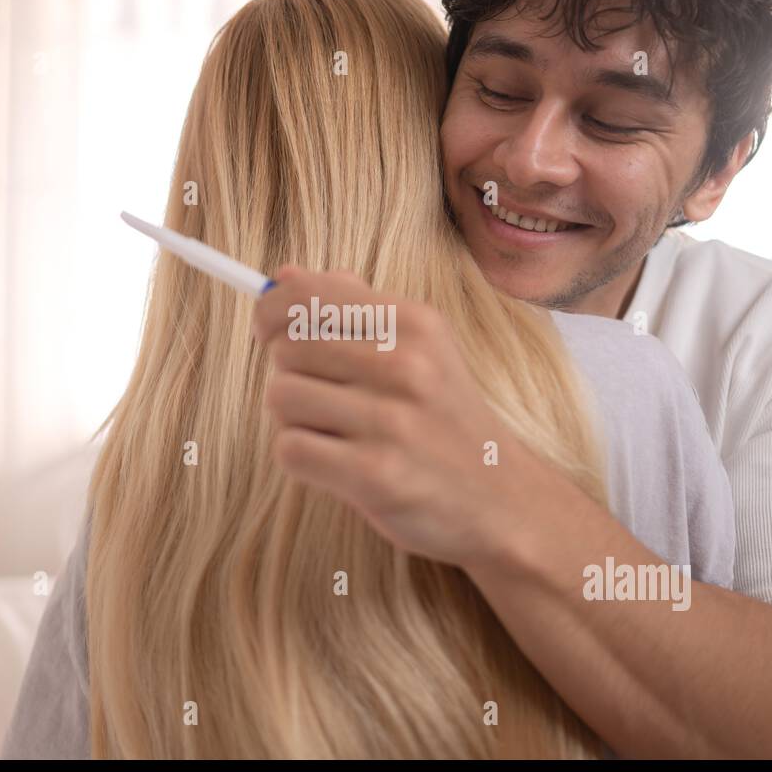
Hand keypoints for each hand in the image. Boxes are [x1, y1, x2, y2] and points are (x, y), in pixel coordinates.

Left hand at [251, 265, 550, 568]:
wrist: (500, 495)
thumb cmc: (444, 417)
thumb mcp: (421, 346)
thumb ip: (354, 308)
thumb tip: (285, 276)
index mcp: (413, 322)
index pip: (305, 294)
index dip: (271, 312)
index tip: (270, 332)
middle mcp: (404, 365)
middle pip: (286, 347)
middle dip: (290, 373)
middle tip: (322, 396)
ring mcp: (390, 421)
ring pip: (280, 397)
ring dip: (293, 418)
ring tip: (333, 431)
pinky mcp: (374, 475)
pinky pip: (290, 449)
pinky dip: (300, 457)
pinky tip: (334, 461)